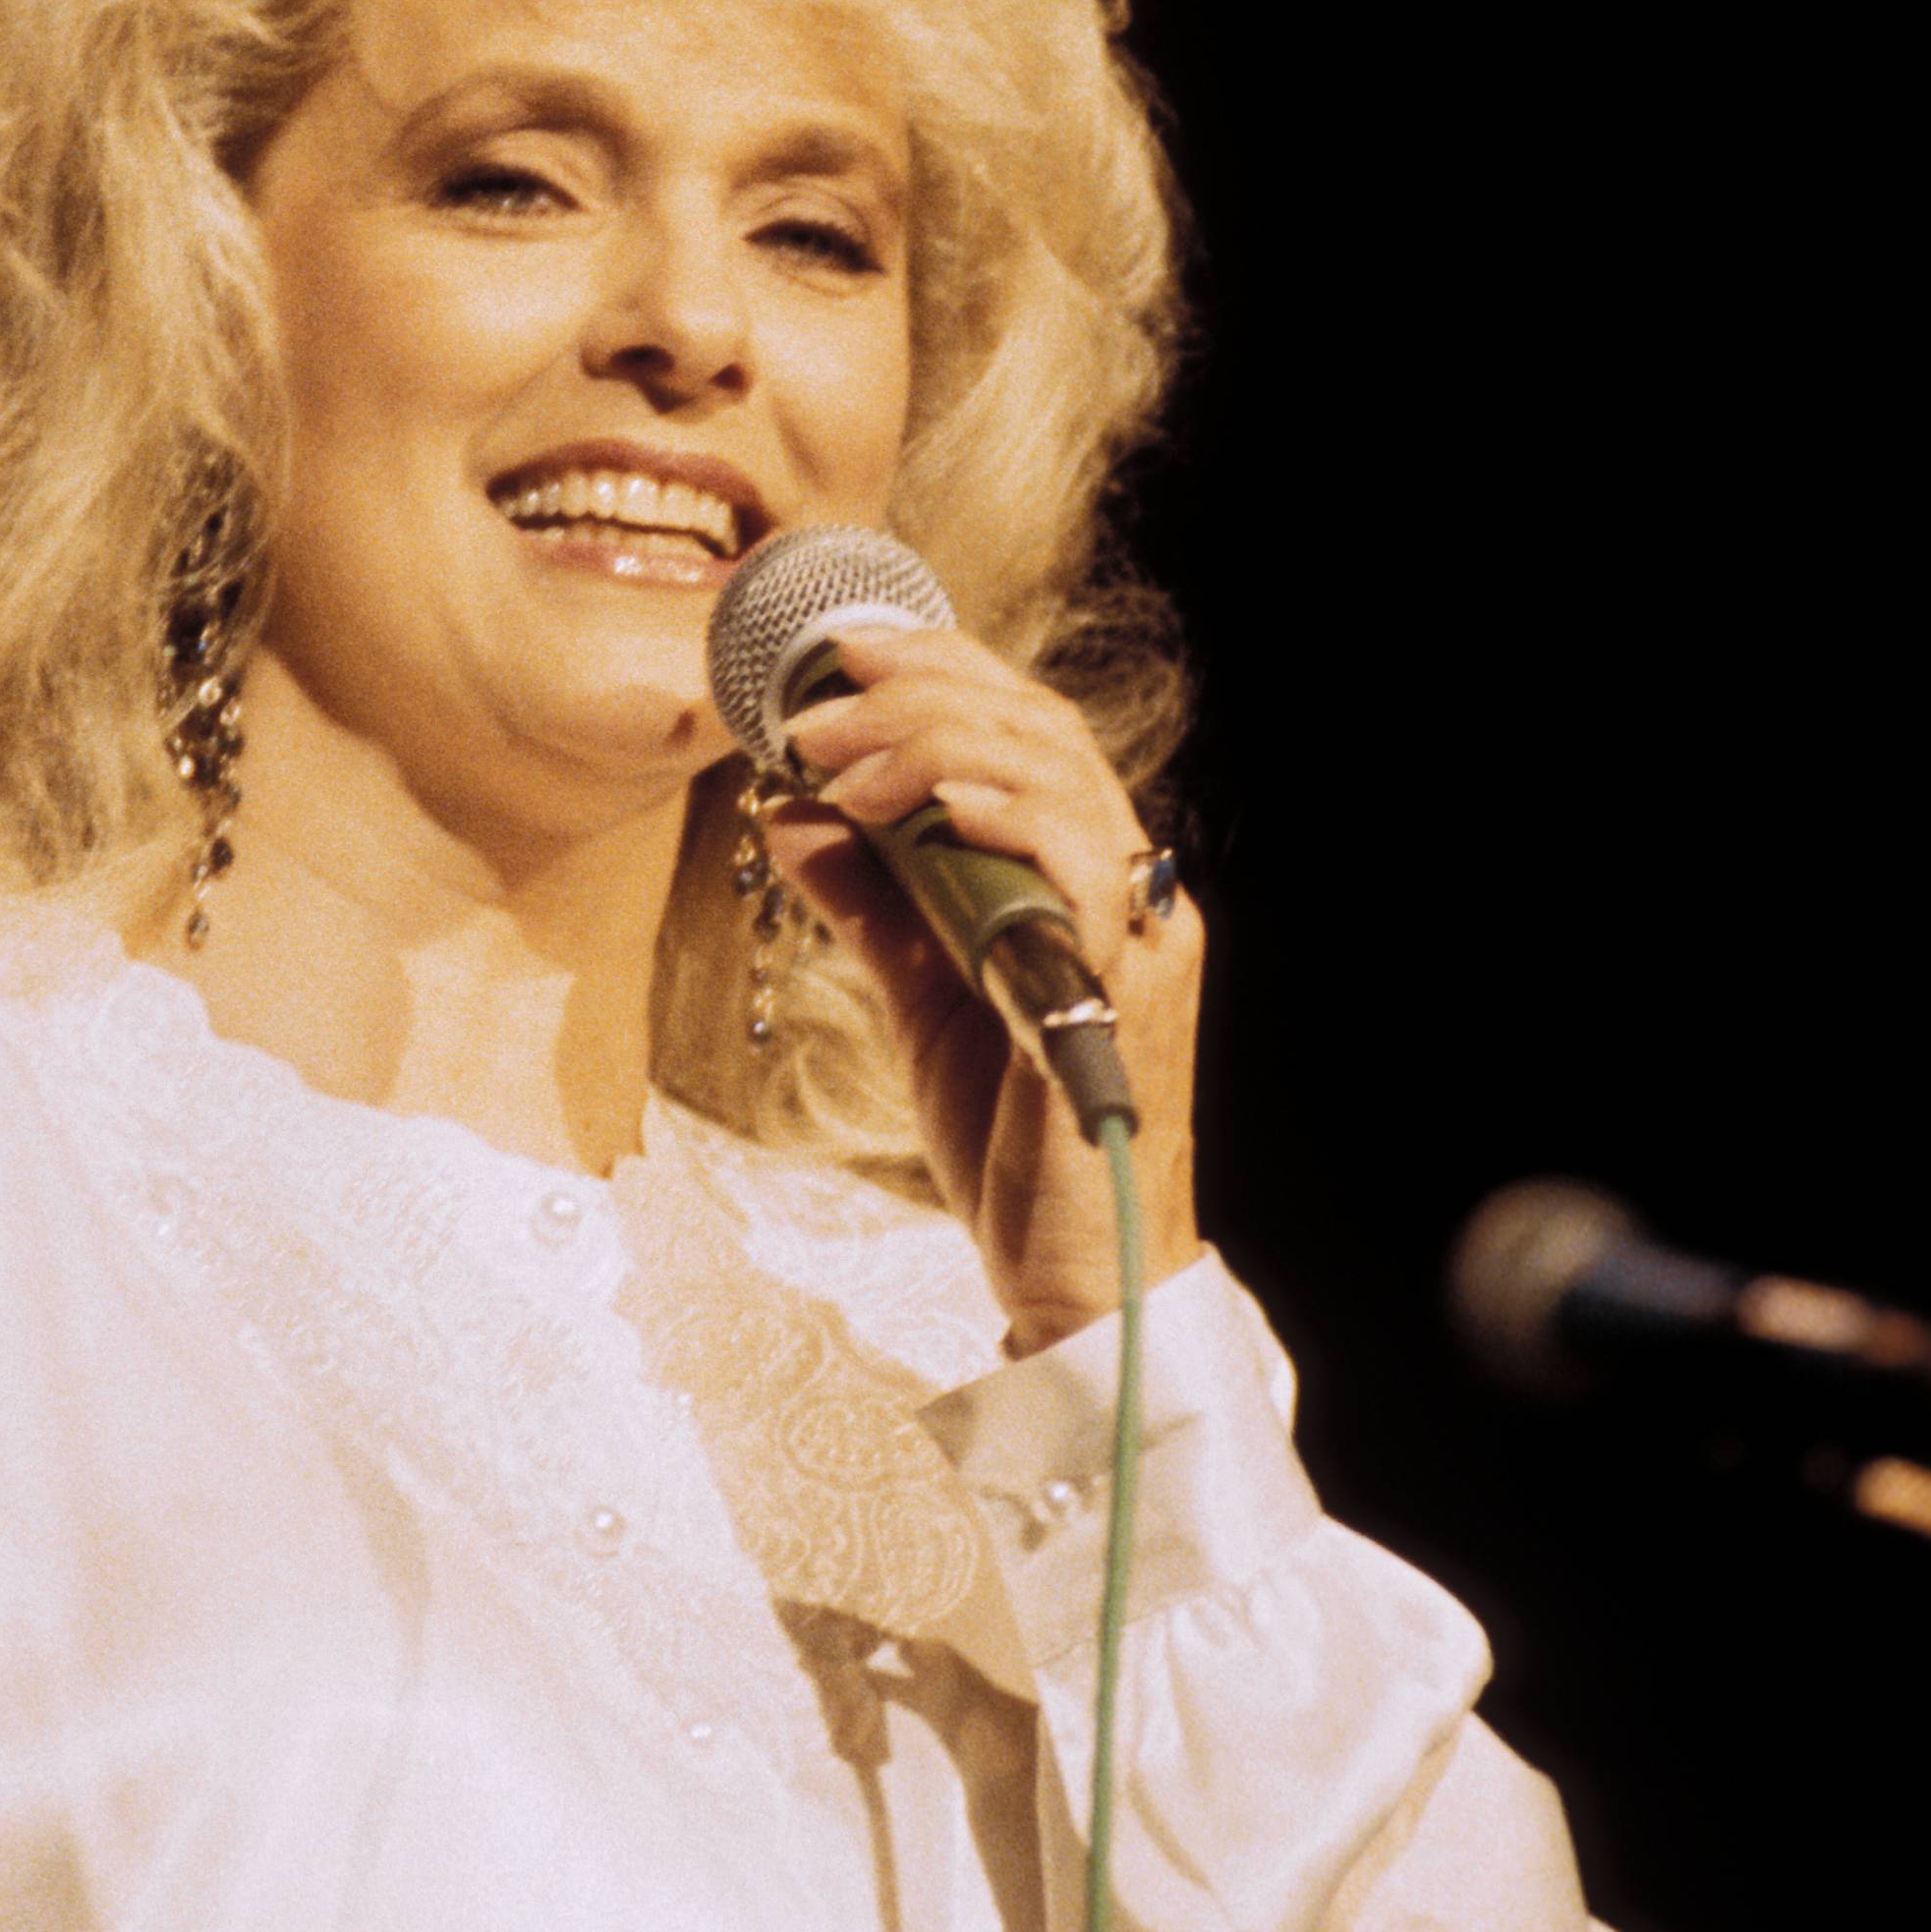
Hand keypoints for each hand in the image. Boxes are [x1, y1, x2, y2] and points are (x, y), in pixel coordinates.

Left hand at [764, 623, 1205, 1351]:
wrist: (1068, 1278)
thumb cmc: (1010, 1143)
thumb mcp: (917, 995)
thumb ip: (869, 900)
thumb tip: (791, 812)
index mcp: (1084, 875)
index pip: (1026, 728)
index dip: (939, 669)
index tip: (838, 653)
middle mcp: (1129, 886)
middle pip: (1042, 729)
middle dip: (920, 694)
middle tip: (812, 707)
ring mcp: (1139, 933)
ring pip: (1060, 778)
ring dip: (938, 749)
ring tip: (839, 763)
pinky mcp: (1127, 988)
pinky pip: (1085, 869)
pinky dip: (1010, 821)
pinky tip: (938, 809)